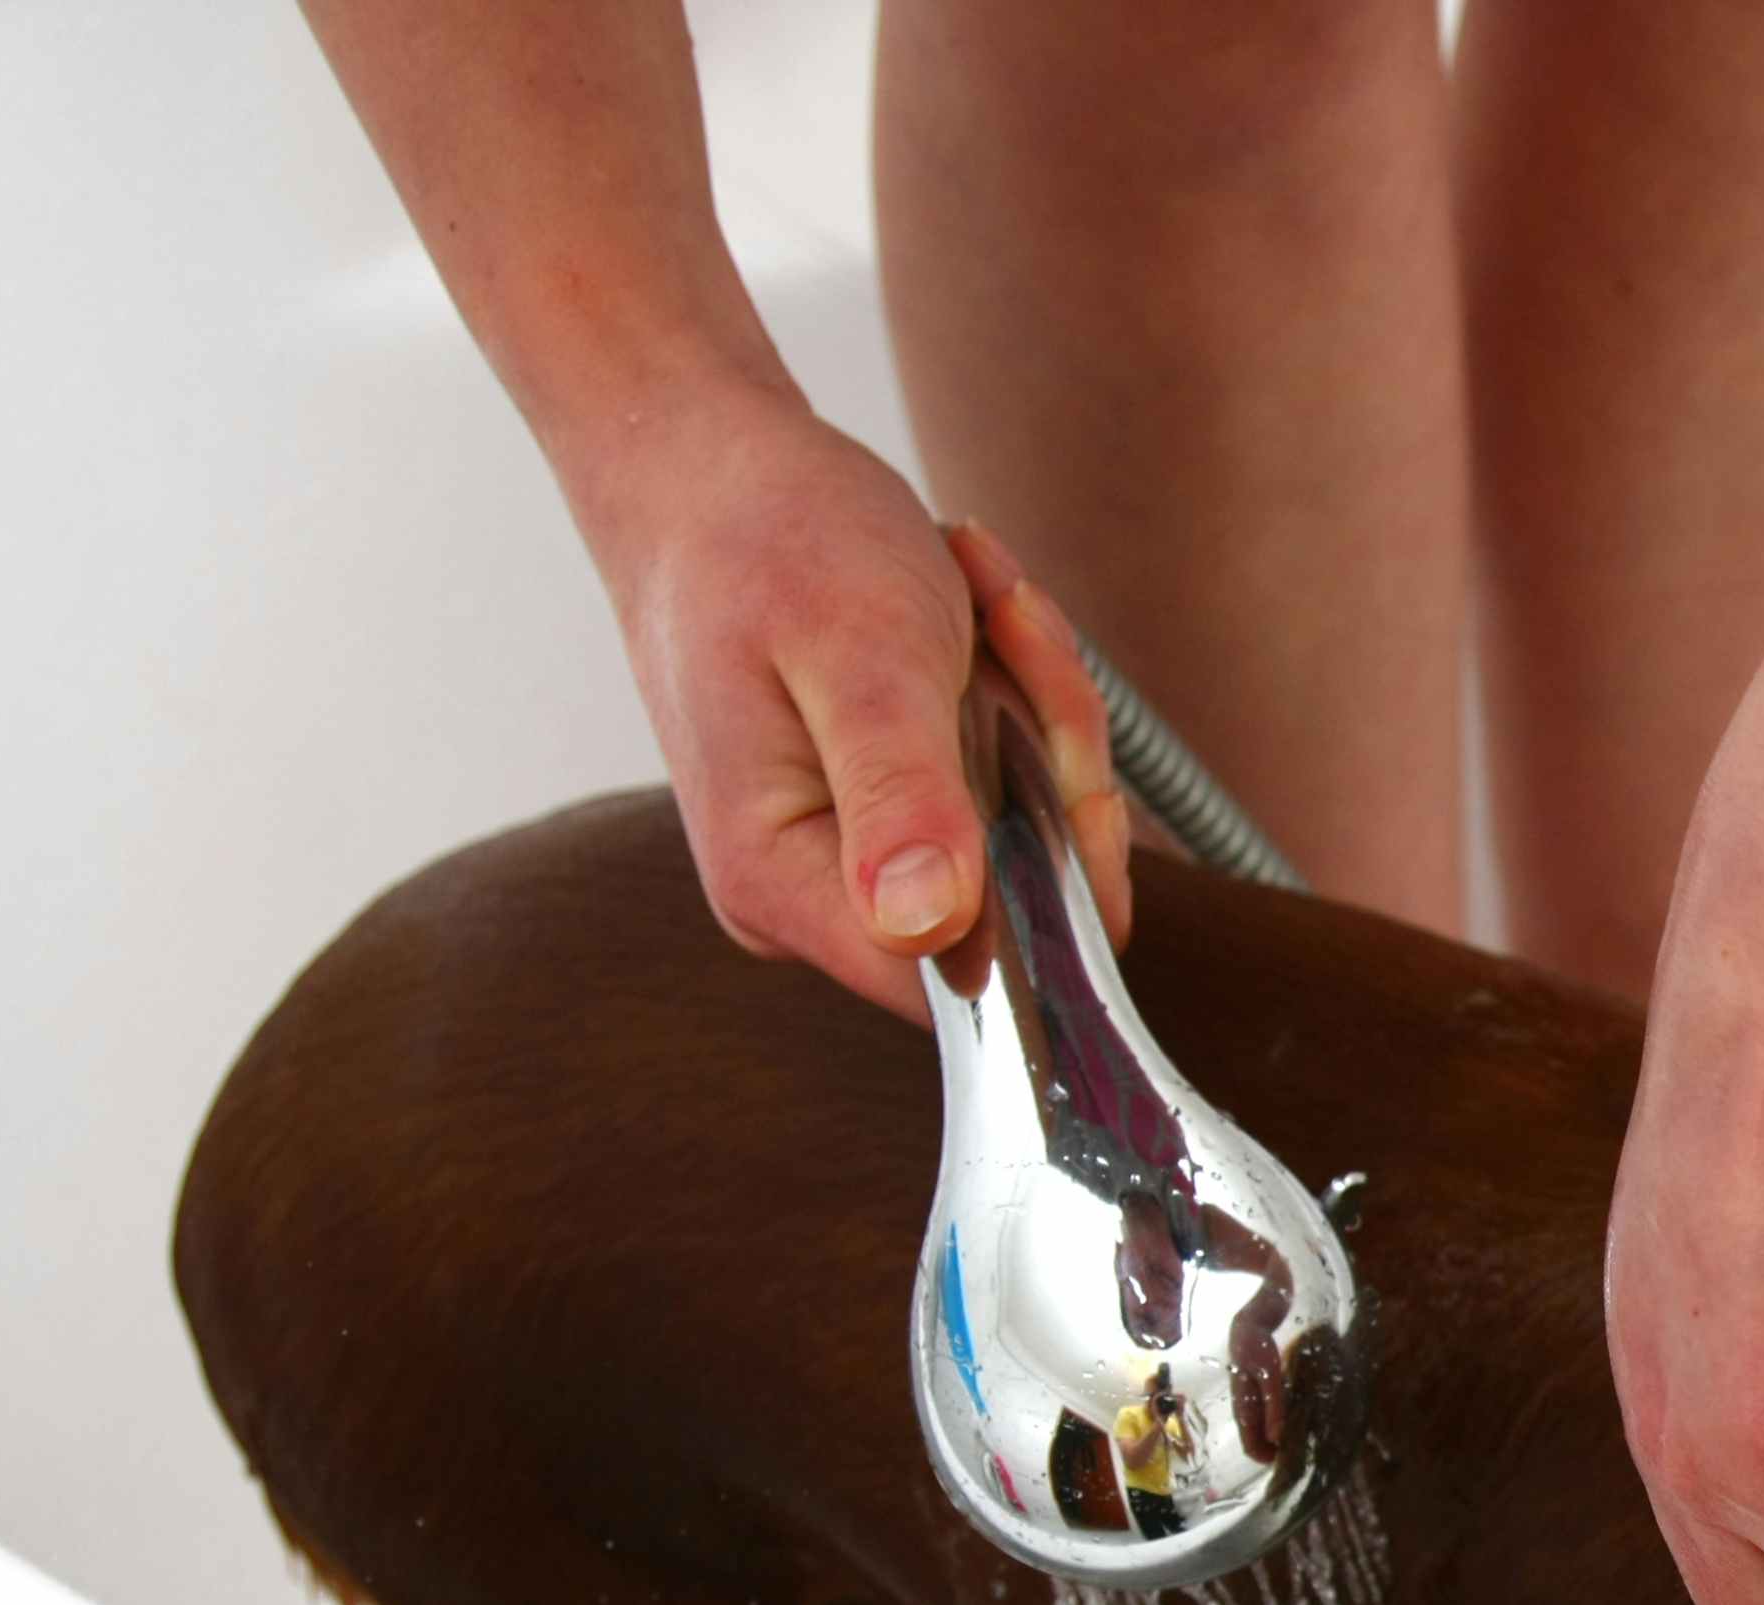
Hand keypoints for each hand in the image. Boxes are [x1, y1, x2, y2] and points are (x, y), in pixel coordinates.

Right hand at [568, 387, 1128, 1017]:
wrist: (709, 466)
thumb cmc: (767, 539)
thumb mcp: (859, 654)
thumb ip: (899, 794)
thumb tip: (930, 928)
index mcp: (783, 884)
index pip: (970, 980)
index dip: (1055, 888)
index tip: (1049, 749)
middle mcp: (818, 896)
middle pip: (1027, 902)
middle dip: (1051, 756)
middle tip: (1006, 621)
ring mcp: (861, 855)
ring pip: (1037, 830)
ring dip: (1035, 698)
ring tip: (973, 591)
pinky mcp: (895, 810)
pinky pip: (1015, 779)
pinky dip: (1017, 686)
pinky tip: (969, 603)